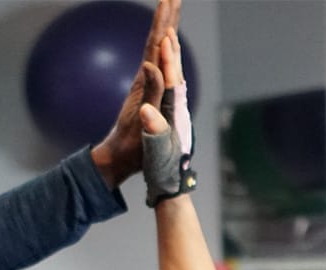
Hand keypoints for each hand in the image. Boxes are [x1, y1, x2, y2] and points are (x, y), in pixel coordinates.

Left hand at [90, 0, 180, 188]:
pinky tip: (166, 43)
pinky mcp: (150, 94)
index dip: (163, 24)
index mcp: (145, 84)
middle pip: (157, 42)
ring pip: (158, 51)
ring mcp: (148, 86)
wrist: (119, 159)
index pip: (155, 47)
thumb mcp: (145, 121)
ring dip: (166, 28)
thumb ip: (151, 93)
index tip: (169, 0)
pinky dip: (165, 49)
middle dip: (166, 18)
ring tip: (172, 7)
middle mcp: (145, 80)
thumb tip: (150, 64)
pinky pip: (159, 64)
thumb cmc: (134, 147)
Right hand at [141, 31, 195, 205]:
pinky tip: (167, 69)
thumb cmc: (163, 173)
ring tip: (169, 37)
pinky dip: (168, 73)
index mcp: (173, 117)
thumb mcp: (156, 153)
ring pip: (175, 78)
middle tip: (170, 25)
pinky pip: (170, 89)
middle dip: (173, 48)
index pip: (171, 81)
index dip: (168, 59)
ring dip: (172, 56)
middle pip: (177, 73)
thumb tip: (147, 111)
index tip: (165, 37)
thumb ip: (153, 131)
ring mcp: (176, 115)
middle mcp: (178, 112)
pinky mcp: (172, 120)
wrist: (172, 189)